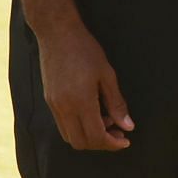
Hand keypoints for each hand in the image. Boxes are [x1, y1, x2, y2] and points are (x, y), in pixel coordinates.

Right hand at [37, 26, 133, 150]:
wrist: (57, 34)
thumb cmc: (85, 50)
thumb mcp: (107, 74)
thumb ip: (117, 103)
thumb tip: (128, 126)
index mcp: (80, 102)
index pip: (96, 137)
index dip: (112, 143)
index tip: (125, 140)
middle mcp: (64, 108)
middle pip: (81, 143)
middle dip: (101, 143)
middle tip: (118, 132)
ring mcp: (54, 106)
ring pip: (70, 137)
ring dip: (88, 137)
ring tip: (105, 121)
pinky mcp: (49, 101)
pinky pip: (62, 125)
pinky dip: (77, 128)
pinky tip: (91, 114)